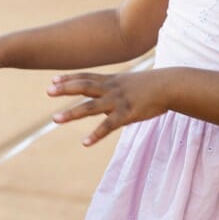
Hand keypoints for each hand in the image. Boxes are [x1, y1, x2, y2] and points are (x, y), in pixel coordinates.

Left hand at [47, 70, 168, 145]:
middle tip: (48, 91)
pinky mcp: (127, 114)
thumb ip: (114, 90)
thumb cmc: (151, 86)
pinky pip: (109, 126)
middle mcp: (111, 89)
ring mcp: (118, 101)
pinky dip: (96, 134)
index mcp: (111, 81)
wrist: (170, 86)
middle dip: (65, 89)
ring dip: (72, 113)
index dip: (69, 78)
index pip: (86, 77)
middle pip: (84, 87)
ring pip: (90, 107)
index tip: (52, 80)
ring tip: (55, 119)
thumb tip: (104, 100)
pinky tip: (85, 142)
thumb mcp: (128, 83)